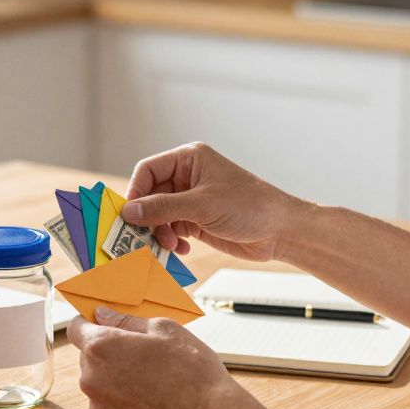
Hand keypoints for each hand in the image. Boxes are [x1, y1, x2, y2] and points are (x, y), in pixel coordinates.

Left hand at [67, 306, 252, 408]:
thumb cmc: (193, 372)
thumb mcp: (165, 330)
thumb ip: (125, 321)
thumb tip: (101, 315)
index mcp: (101, 347)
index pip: (76, 328)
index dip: (89, 323)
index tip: (104, 325)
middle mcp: (91, 380)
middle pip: (89, 359)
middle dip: (109, 355)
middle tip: (144, 357)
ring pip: (100, 387)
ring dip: (117, 382)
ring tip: (153, 385)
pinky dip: (125, 407)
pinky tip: (152, 406)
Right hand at [123, 142, 299, 261]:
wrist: (280, 231)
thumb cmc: (250, 206)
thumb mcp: (202, 205)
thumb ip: (163, 208)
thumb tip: (130, 210)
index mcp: (189, 159)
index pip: (148, 170)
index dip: (136, 191)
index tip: (129, 214)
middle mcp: (188, 177)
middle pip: (150, 195)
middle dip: (148, 217)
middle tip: (145, 236)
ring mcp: (191, 200)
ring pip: (158, 215)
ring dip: (160, 232)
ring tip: (170, 244)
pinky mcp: (196, 221)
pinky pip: (171, 229)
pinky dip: (171, 241)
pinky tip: (181, 249)